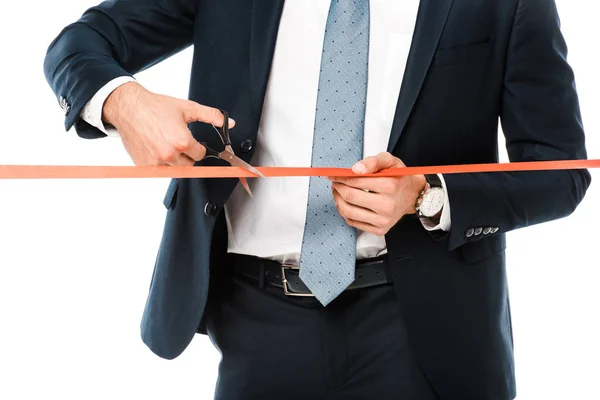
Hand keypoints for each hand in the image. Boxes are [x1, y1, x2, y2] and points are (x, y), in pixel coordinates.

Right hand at [102, 81, 234, 165]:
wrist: (129, 107)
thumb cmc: (155, 107)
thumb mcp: (187, 108)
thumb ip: (211, 116)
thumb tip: (228, 122)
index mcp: (182, 142)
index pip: (200, 154)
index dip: (197, 147)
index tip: (192, 141)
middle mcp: (169, 154)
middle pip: (189, 164)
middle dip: (187, 154)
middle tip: (178, 140)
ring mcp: (156, 162)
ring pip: (175, 170)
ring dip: (174, 161)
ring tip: (166, 144)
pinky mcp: (144, 166)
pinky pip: (159, 171)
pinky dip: (160, 163)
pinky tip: (156, 148)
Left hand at [328, 152, 425, 235]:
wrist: (413, 196)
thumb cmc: (400, 178)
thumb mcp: (389, 161)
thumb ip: (372, 161)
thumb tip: (356, 169)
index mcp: (390, 185)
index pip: (355, 181)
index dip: (340, 178)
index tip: (333, 175)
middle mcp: (387, 205)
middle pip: (350, 197)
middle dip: (337, 188)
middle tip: (335, 183)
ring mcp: (383, 220)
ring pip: (348, 212)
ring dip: (338, 200)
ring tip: (338, 192)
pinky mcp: (380, 229)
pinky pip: (353, 223)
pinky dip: (345, 212)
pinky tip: (346, 204)